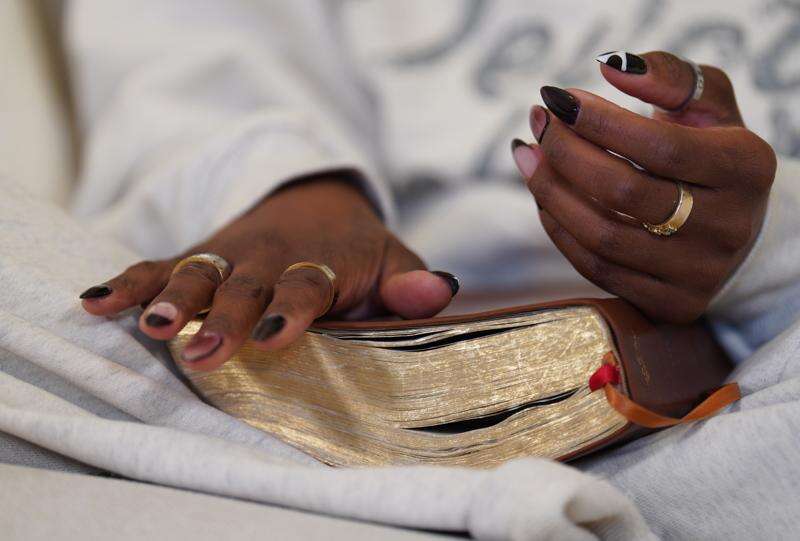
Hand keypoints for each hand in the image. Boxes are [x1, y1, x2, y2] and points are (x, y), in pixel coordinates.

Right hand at [80, 177, 458, 369]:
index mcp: (321, 262)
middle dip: (222, 316)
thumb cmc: (356, 249)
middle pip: (244, 285)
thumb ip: (409, 281)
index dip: (290, 309)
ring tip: (149, 325)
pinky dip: (129, 282)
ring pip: (196, 274)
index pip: (306, 285)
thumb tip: (439, 291)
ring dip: (171, 298)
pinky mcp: (199, 256)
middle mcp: (269, 257)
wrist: (313, 202)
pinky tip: (95, 303)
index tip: (272, 335)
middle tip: (202, 350)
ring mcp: (229, 256)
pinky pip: (160, 265)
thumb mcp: (391, 258)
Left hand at [512, 51, 776, 322]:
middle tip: (537, 124)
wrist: (731, 223)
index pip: (658, 146)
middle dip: (564, 152)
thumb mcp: (705, 104)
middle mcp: (728, 226)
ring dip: (549, 191)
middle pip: (623, 191)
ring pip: (601, 235)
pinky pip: (596, 269)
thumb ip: (667, 76)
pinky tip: (545, 197)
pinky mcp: (671, 305)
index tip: (555, 99)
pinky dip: (559, 229)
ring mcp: (699, 273)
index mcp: (745, 168)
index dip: (597, 122)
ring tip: (528, 155)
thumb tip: (612, 67)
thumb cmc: (708, 150)